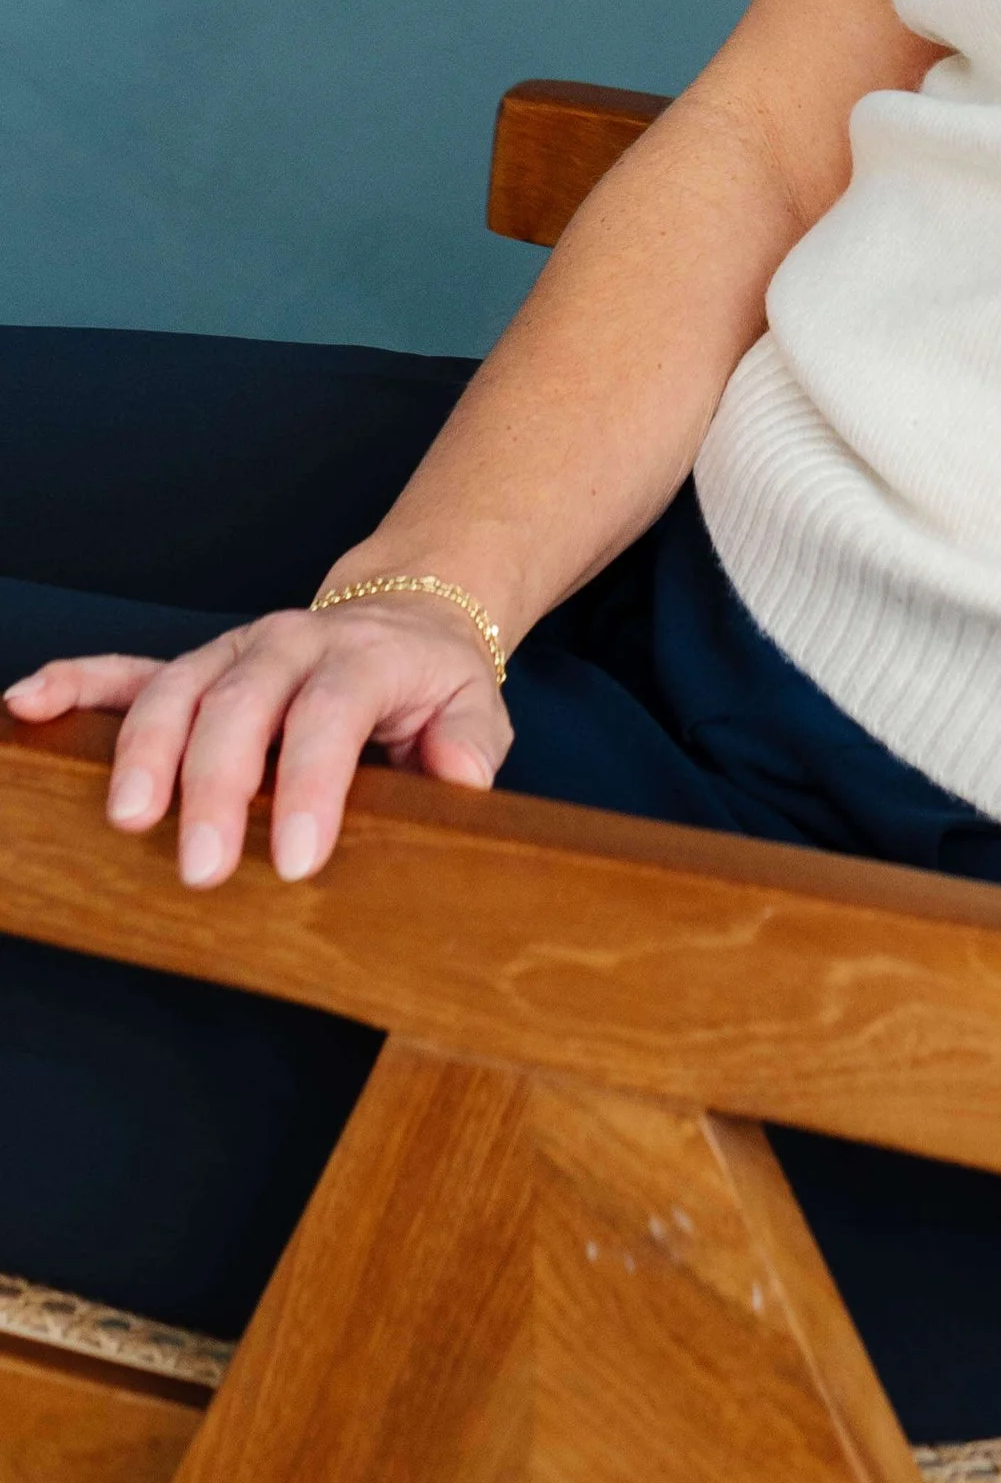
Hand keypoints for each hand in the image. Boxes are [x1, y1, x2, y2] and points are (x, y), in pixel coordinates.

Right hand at [3, 594, 511, 888]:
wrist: (406, 614)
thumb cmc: (432, 680)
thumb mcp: (474, 706)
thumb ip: (470, 744)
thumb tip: (463, 780)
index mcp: (362, 657)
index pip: (334, 711)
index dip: (313, 782)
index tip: (299, 858)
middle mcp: (289, 644)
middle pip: (242, 705)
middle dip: (217, 786)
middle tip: (203, 868)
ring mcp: (234, 652)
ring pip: (177, 690)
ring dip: (144, 751)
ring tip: (127, 818)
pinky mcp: (195, 667)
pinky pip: (125, 672)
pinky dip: (75, 684)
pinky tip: (28, 705)